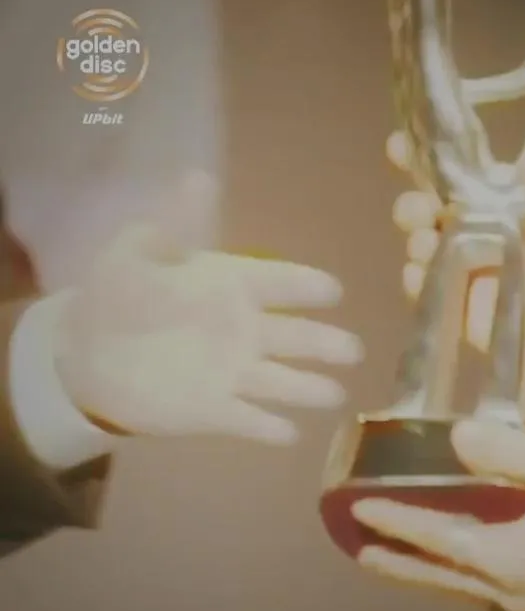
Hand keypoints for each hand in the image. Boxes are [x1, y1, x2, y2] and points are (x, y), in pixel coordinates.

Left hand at [54, 172, 363, 443]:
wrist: (87, 355)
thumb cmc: (118, 297)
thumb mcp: (137, 253)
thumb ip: (174, 225)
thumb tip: (199, 177)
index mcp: (234, 287)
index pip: (279, 282)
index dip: (305, 286)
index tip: (331, 290)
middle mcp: (246, 331)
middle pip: (298, 337)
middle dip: (325, 343)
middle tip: (352, 350)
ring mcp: (236, 373)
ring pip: (284, 382)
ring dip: (310, 389)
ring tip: (335, 395)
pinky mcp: (217, 412)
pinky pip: (250, 421)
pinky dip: (269, 428)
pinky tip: (290, 433)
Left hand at [351, 419, 524, 610]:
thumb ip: (506, 449)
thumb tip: (457, 437)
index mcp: (503, 558)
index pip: (432, 538)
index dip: (394, 522)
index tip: (358, 510)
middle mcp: (509, 591)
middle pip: (438, 579)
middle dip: (398, 564)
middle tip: (362, 552)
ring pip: (463, 594)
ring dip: (430, 578)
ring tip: (408, 564)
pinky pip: (493, 602)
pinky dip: (468, 589)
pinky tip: (478, 583)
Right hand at [387, 132, 524, 395]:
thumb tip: (522, 157)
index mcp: (519, 214)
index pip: (469, 183)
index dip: (433, 164)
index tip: (402, 145)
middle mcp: (493, 242)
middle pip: (437, 215)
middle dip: (415, 203)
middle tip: (418, 206)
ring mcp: (479, 281)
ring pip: (430, 252)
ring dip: (416, 238)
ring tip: (423, 236)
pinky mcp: (472, 319)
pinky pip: (434, 297)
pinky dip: (418, 282)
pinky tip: (419, 273)